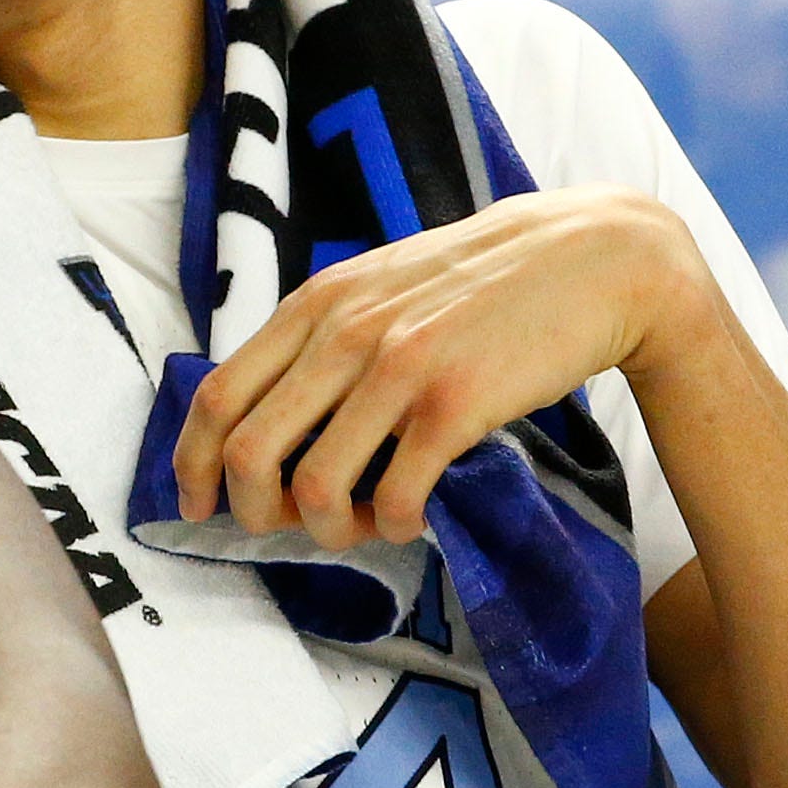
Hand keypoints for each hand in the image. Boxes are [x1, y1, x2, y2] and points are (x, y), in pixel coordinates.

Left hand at [173, 187, 703, 547]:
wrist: (593, 258)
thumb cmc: (481, 283)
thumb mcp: (380, 285)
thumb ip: (322, 335)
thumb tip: (264, 413)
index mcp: (316, 304)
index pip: (217, 397)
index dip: (193, 465)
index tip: (197, 505)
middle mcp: (345, 332)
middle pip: (251, 452)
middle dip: (253, 512)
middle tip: (285, 526)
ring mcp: (399, 367)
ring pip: (316, 486)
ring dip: (327, 529)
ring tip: (359, 526)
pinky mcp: (456, 403)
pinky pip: (397, 495)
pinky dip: (394, 527)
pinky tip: (410, 520)